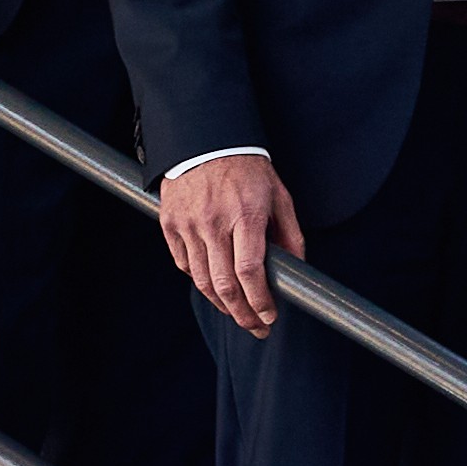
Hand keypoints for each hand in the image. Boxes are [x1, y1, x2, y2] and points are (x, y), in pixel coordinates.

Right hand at [162, 151, 301, 334]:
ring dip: (221, 305)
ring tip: (238, 313)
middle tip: (256, 326)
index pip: (250, 272)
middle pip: (225, 285)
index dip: (260, 302)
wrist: (204, 139)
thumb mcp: (279, 195)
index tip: (270, 316)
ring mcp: (188, 225)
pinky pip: (183, 264)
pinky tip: (215, 287)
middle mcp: (214, 223)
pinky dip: (200, 281)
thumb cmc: (246, 168)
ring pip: (201, 281)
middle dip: (243, 315)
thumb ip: (290, 234)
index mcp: (245, 216)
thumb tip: (297, 269)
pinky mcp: (170, 224)